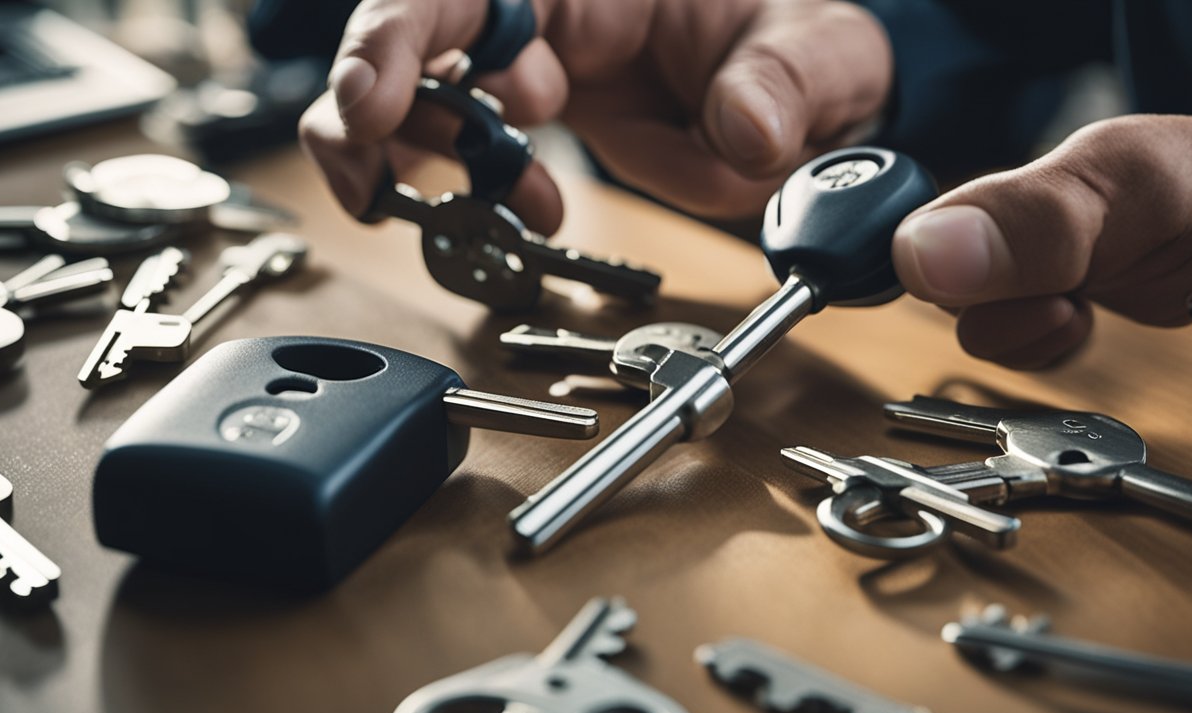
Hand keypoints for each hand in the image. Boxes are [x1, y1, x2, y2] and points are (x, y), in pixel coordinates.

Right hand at [299, 0, 891, 231]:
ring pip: (416, 90)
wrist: (807, 96)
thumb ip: (782, 84)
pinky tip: (521, 212)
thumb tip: (747, 128)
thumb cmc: (800, 45)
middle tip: (375, 172)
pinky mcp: (535, 113)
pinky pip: (465, 145)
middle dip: (375, 98)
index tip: (377, 101)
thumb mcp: (816, 52)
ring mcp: (532, 61)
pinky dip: (465, 190)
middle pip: (413, 29)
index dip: (403, 35)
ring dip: (415, 154)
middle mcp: (547, 12)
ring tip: (488, 207)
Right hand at [890, 115, 1191, 368]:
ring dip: (1026, 336)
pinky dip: (1043, 349)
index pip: (904, 252)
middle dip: (1001, 315)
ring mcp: (1011, 268)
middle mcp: (984, 227)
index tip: (1011, 292)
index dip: (945, 286)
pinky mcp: (1035, 301)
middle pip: (940, 299)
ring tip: (1077, 307)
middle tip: (1063, 297)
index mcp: (979, 188)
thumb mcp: (1115, 190)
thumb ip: (1025, 223)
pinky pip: (1008, 349)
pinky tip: (1078, 320)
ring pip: (973, 331)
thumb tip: (923, 256)